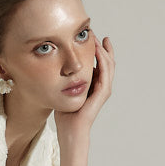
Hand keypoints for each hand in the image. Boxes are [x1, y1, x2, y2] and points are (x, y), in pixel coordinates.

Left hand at [55, 35, 114, 156]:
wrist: (70, 131)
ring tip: (98, 39)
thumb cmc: (65, 115)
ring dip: (104, 50)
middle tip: (96, 34)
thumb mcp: (64, 92)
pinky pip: (105, 73)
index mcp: (93, 85)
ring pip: (108, 65)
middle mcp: (101, 86)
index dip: (96, 51)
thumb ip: (65, 80)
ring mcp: (103, 90)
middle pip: (107, 62)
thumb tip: (55, 68)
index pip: (99, 64)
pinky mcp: (102, 93)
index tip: (90, 38)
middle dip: (102, 47)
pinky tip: (97, 51)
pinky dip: (102, 60)